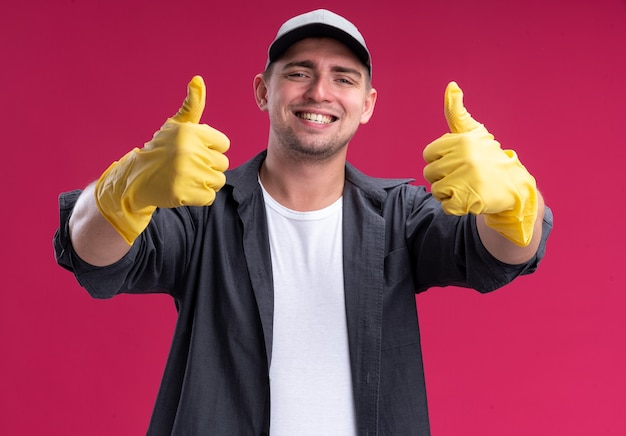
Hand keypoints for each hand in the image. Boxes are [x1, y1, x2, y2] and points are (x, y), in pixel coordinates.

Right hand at [94, 76, 229, 243]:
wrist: (136, 178)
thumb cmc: (162, 149)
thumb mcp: (176, 125)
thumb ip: (192, 105)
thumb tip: (198, 79)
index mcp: (190, 132)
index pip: (224, 144)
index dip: (211, 148)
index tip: (193, 150)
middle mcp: (189, 152)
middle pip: (223, 163)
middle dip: (209, 166)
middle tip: (188, 165)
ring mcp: (187, 174)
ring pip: (218, 180)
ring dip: (205, 182)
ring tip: (186, 177)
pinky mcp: (184, 194)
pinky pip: (210, 196)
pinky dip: (199, 196)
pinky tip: (184, 189)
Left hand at [423, 82, 536, 246]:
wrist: (515, 187)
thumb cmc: (488, 157)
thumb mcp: (472, 132)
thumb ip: (456, 111)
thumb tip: (451, 85)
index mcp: (462, 141)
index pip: (429, 154)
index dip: (440, 159)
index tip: (457, 160)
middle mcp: (465, 158)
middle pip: (430, 173)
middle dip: (443, 177)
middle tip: (464, 175)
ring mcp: (467, 180)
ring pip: (436, 190)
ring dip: (448, 193)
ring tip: (467, 187)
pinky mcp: (470, 200)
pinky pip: (445, 206)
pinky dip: (455, 207)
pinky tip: (470, 199)